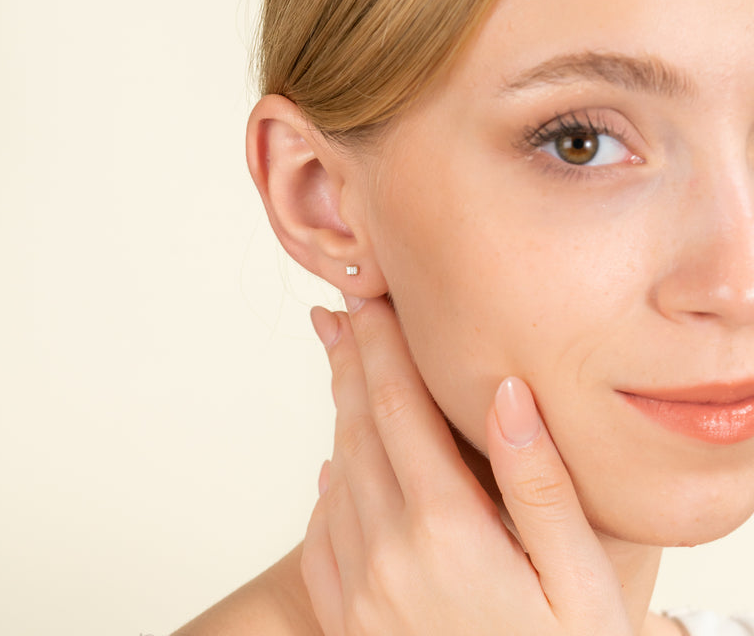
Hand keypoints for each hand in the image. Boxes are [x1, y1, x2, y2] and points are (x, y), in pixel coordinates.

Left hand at [301, 295, 632, 635]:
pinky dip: (328, 478)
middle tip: (338, 313)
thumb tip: (505, 392)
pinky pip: (323, 528)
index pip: (398, 407)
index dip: (381, 346)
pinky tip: (336, 461)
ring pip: (336, 469)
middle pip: (356, 427)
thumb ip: (540, 483)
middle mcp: (388, 551)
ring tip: (340, 363)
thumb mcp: (581, 582)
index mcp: (446, 530)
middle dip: (349, 361)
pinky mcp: (349, 616)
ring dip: (337, 410)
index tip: (367, 301)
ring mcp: (360, 587)